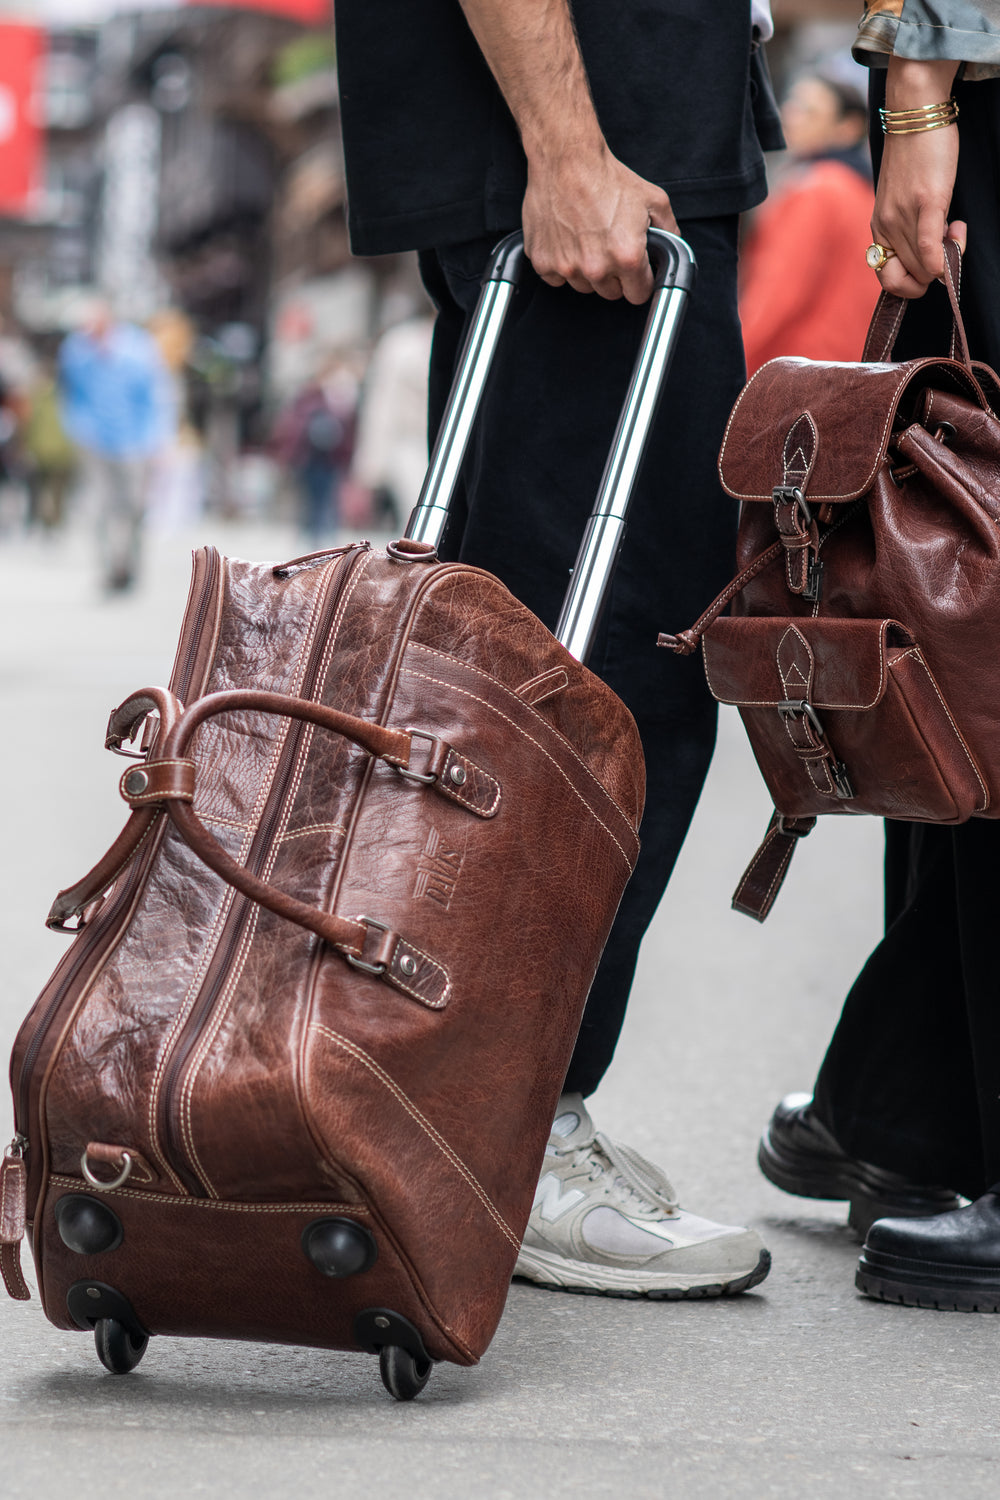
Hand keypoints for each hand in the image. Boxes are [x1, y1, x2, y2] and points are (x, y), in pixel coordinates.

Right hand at [521, 144, 677, 304]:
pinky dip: (562, 264)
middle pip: (611, 293)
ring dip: (588, 271)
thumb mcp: (653, 199)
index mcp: (627, 257)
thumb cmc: (606, 177)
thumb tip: (673, 247)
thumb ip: (669, 230)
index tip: (636, 272)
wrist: (566, 160)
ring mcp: (567, 267)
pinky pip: (556, 278)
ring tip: (588, 240)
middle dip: (615, 276)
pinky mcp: (543, 262)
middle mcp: (597, 267)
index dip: (640, 282)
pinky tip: (568, 241)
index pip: (639, 295)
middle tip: (611, 247)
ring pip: (584, 287)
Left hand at [873, 55, 961, 297]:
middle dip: (935, 272)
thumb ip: (911, 228)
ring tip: (955, 228)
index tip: (930, 262)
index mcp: (879, 229)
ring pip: (923, 267)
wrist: (914, 115)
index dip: (913, 283)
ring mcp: (904, 216)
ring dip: (948, 256)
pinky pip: (929, 249)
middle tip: (950, 241)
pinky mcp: (925, 202)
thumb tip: (933, 254)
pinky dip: (943, 259)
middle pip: (911, 277)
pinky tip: (957, 236)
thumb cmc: (914, 156)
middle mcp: (887, 227)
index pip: (889, 280)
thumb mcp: (903, 199)